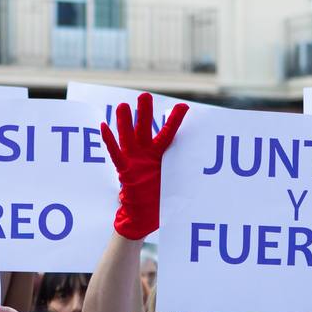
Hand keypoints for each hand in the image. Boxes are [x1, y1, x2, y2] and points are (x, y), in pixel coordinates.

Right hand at [100, 93, 188, 239]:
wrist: (143, 216)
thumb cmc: (159, 201)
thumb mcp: (175, 186)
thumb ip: (185, 176)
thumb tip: (207, 174)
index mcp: (159, 156)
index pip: (168, 134)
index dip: (174, 120)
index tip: (184, 106)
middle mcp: (145, 154)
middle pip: (144, 129)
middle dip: (144, 112)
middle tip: (144, 95)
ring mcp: (133, 161)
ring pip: (128, 138)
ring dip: (125, 123)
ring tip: (122, 106)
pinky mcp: (124, 170)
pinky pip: (115, 154)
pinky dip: (110, 142)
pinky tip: (104, 127)